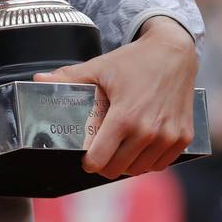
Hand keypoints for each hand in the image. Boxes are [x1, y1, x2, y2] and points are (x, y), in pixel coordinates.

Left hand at [34, 16, 196, 178]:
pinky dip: (149, 160)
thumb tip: (38, 80)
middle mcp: (149, 132)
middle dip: (106, 163)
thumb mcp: (100, 67)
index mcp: (125, 117)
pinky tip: (141, 146)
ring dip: (128, 163)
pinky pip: (161, 164)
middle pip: (118, 169)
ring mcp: (169, 137)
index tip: (87, 155)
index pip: (101, 161)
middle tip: (101, 150)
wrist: (174, 51)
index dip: (89, 161)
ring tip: (120, 147)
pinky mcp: (184, 137)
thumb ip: (68, 78)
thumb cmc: (135, 60)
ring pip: (140, 170)